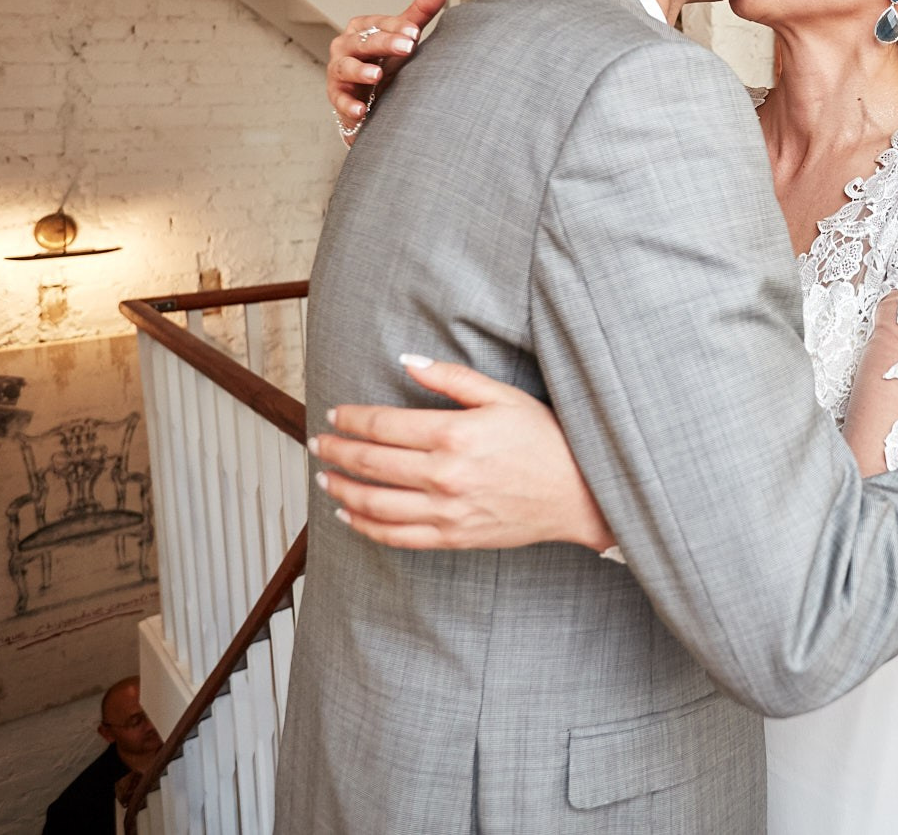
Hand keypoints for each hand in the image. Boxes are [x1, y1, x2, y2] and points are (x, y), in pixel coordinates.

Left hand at [311, 355, 613, 551]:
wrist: (579, 493)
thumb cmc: (545, 440)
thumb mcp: (503, 396)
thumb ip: (451, 378)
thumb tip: (406, 361)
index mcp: (454, 434)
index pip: (383, 425)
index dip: (352, 418)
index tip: (336, 414)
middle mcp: (444, 475)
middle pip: (371, 463)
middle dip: (336, 451)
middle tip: (318, 443)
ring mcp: (446, 510)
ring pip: (375, 503)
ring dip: (342, 489)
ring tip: (324, 478)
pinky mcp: (452, 537)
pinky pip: (396, 536)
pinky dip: (365, 526)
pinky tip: (349, 515)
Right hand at [327, 0, 450, 141]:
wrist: (371, 99)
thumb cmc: (386, 62)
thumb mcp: (403, 37)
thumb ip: (421, 11)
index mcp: (362, 28)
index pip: (379, 24)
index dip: (397, 27)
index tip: (415, 32)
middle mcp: (345, 46)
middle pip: (363, 41)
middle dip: (384, 43)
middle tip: (407, 46)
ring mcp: (338, 71)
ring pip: (346, 67)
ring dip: (361, 71)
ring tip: (377, 75)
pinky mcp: (336, 96)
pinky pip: (339, 100)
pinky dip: (349, 105)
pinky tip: (361, 110)